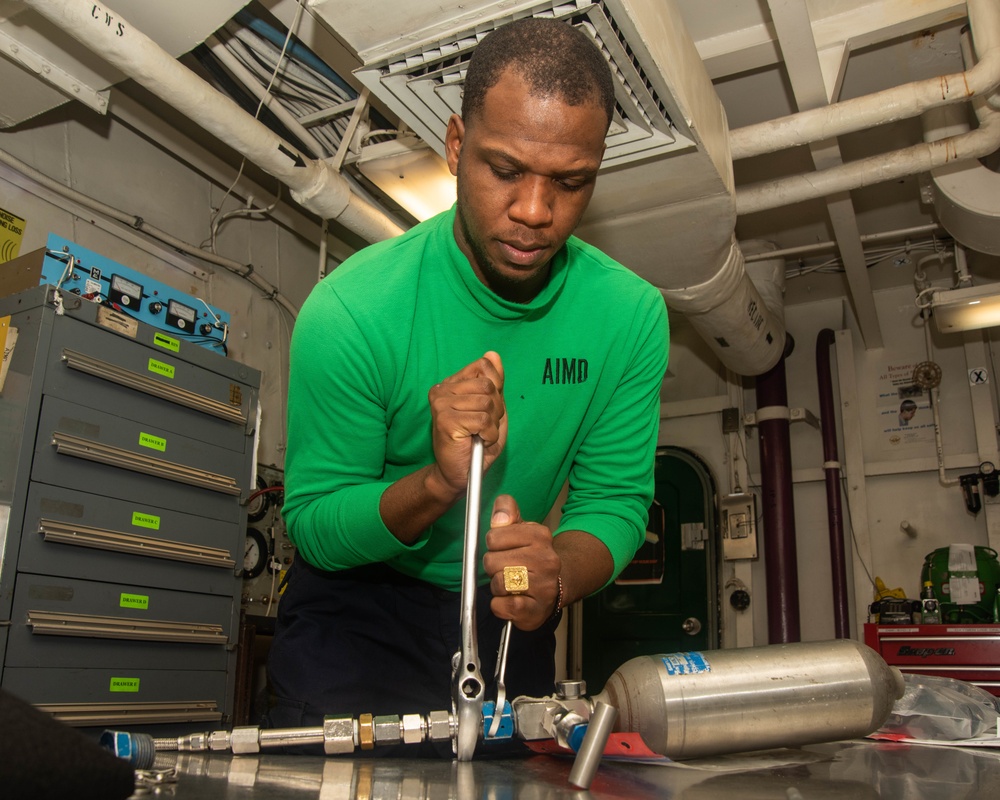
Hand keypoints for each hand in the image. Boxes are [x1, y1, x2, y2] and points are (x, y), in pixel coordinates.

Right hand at [427, 351, 506, 495]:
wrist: (458, 474)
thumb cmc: (476, 442)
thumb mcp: (492, 408)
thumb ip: (494, 382)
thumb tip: (492, 354)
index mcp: (452, 383)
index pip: (483, 366)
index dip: (496, 389)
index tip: (487, 409)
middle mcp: (442, 389)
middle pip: (489, 386)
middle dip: (497, 410)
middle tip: (484, 427)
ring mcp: (441, 404)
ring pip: (488, 403)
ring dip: (492, 425)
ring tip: (479, 435)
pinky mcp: (444, 420)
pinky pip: (483, 420)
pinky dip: (489, 435)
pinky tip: (477, 441)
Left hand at [483, 494, 561, 630]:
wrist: (556, 586)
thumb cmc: (532, 557)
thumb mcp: (521, 529)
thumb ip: (507, 513)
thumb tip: (499, 515)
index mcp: (540, 536)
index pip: (494, 537)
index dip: (493, 545)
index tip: (504, 549)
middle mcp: (546, 560)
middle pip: (492, 561)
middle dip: (494, 567)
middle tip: (507, 569)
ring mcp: (544, 586)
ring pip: (497, 583)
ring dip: (497, 587)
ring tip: (511, 585)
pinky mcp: (536, 610)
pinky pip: (501, 606)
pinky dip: (499, 605)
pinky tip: (511, 600)